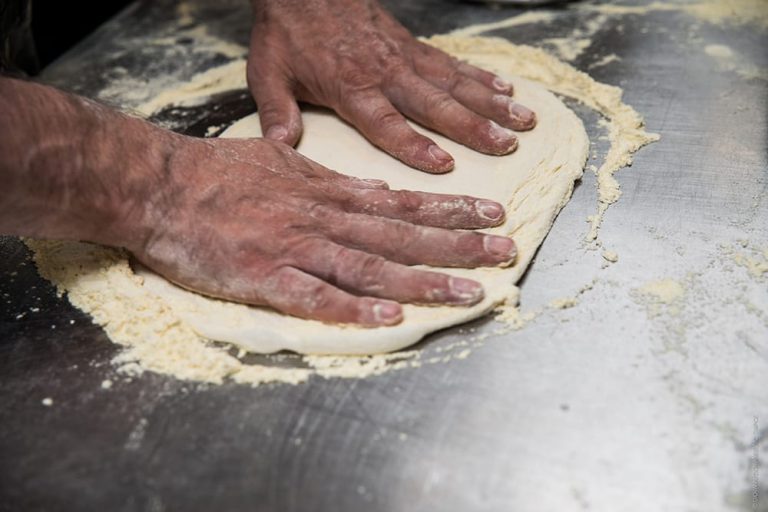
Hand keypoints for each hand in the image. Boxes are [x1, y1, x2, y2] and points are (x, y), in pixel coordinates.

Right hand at [133, 135, 516, 325]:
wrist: (161, 186)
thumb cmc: (218, 173)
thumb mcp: (283, 161)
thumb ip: (332, 180)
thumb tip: (376, 191)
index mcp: (327, 194)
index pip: (402, 203)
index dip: (450, 208)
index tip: (492, 213)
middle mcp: (321, 219)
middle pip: (400, 234)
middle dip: (457, 244)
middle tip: (505, 252)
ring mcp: (294, 249)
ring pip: (371, 265)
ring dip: (423, 278)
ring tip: (469, 291)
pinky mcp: (264, 279)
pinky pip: (315, 296)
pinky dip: (354, 307)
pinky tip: (391, 316)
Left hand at [247, 0, 536, 173]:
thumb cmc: (287, 32)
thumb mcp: (269, 73)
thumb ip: (277, 112)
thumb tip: (280, 148)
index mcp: (351, 88)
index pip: (387, 123)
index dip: (415, 145)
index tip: (445, 165)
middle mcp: (386, 74)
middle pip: (435, 104)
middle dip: (473, 127)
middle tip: (506, 145)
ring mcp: (405, 58)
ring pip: (455, 83)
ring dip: (491, 102)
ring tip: (524, 120)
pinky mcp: (413, 45)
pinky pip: (453, 63)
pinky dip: (482, 76)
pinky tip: (507, 88)